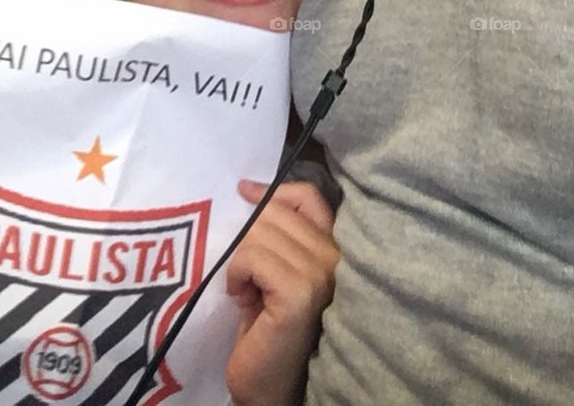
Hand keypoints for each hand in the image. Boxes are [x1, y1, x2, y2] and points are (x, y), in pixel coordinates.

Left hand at [225, 179, 338, 405]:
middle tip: (248, 278)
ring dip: (240, 261)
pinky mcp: (300, 292)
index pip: (308, 196)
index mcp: (333, 248)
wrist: (268, 386)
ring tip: (248, 292)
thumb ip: (272, 232)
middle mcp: (336, 257)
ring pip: (259, 234)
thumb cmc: (267, 328)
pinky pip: (252, 257)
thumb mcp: (273, 269)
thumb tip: (247, 189)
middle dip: (248, 239)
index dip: (273, 192)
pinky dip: (237, 275)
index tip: (243, 194)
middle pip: (275, 213)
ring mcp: (321, 274)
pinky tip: (242, 299)